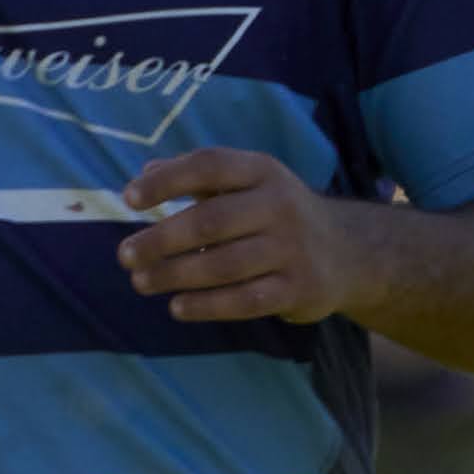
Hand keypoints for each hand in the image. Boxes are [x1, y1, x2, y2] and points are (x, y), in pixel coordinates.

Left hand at [118, 147, 385, 328]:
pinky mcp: (298, 288)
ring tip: (142, 282)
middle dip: (161, 240)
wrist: (348, 251)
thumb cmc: (276, 213)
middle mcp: (280, 205)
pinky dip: (206, 306)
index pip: (210, 166)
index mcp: (263, 171)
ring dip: (175, 275)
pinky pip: (244, 301)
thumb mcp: (248, 184)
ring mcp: (292, 248)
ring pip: (223, 265)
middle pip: (210, 221)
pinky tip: (176, 307)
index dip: (167, 181)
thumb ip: (199, 177)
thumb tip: (145, 172)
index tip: (128, 199)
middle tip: (125, 256)